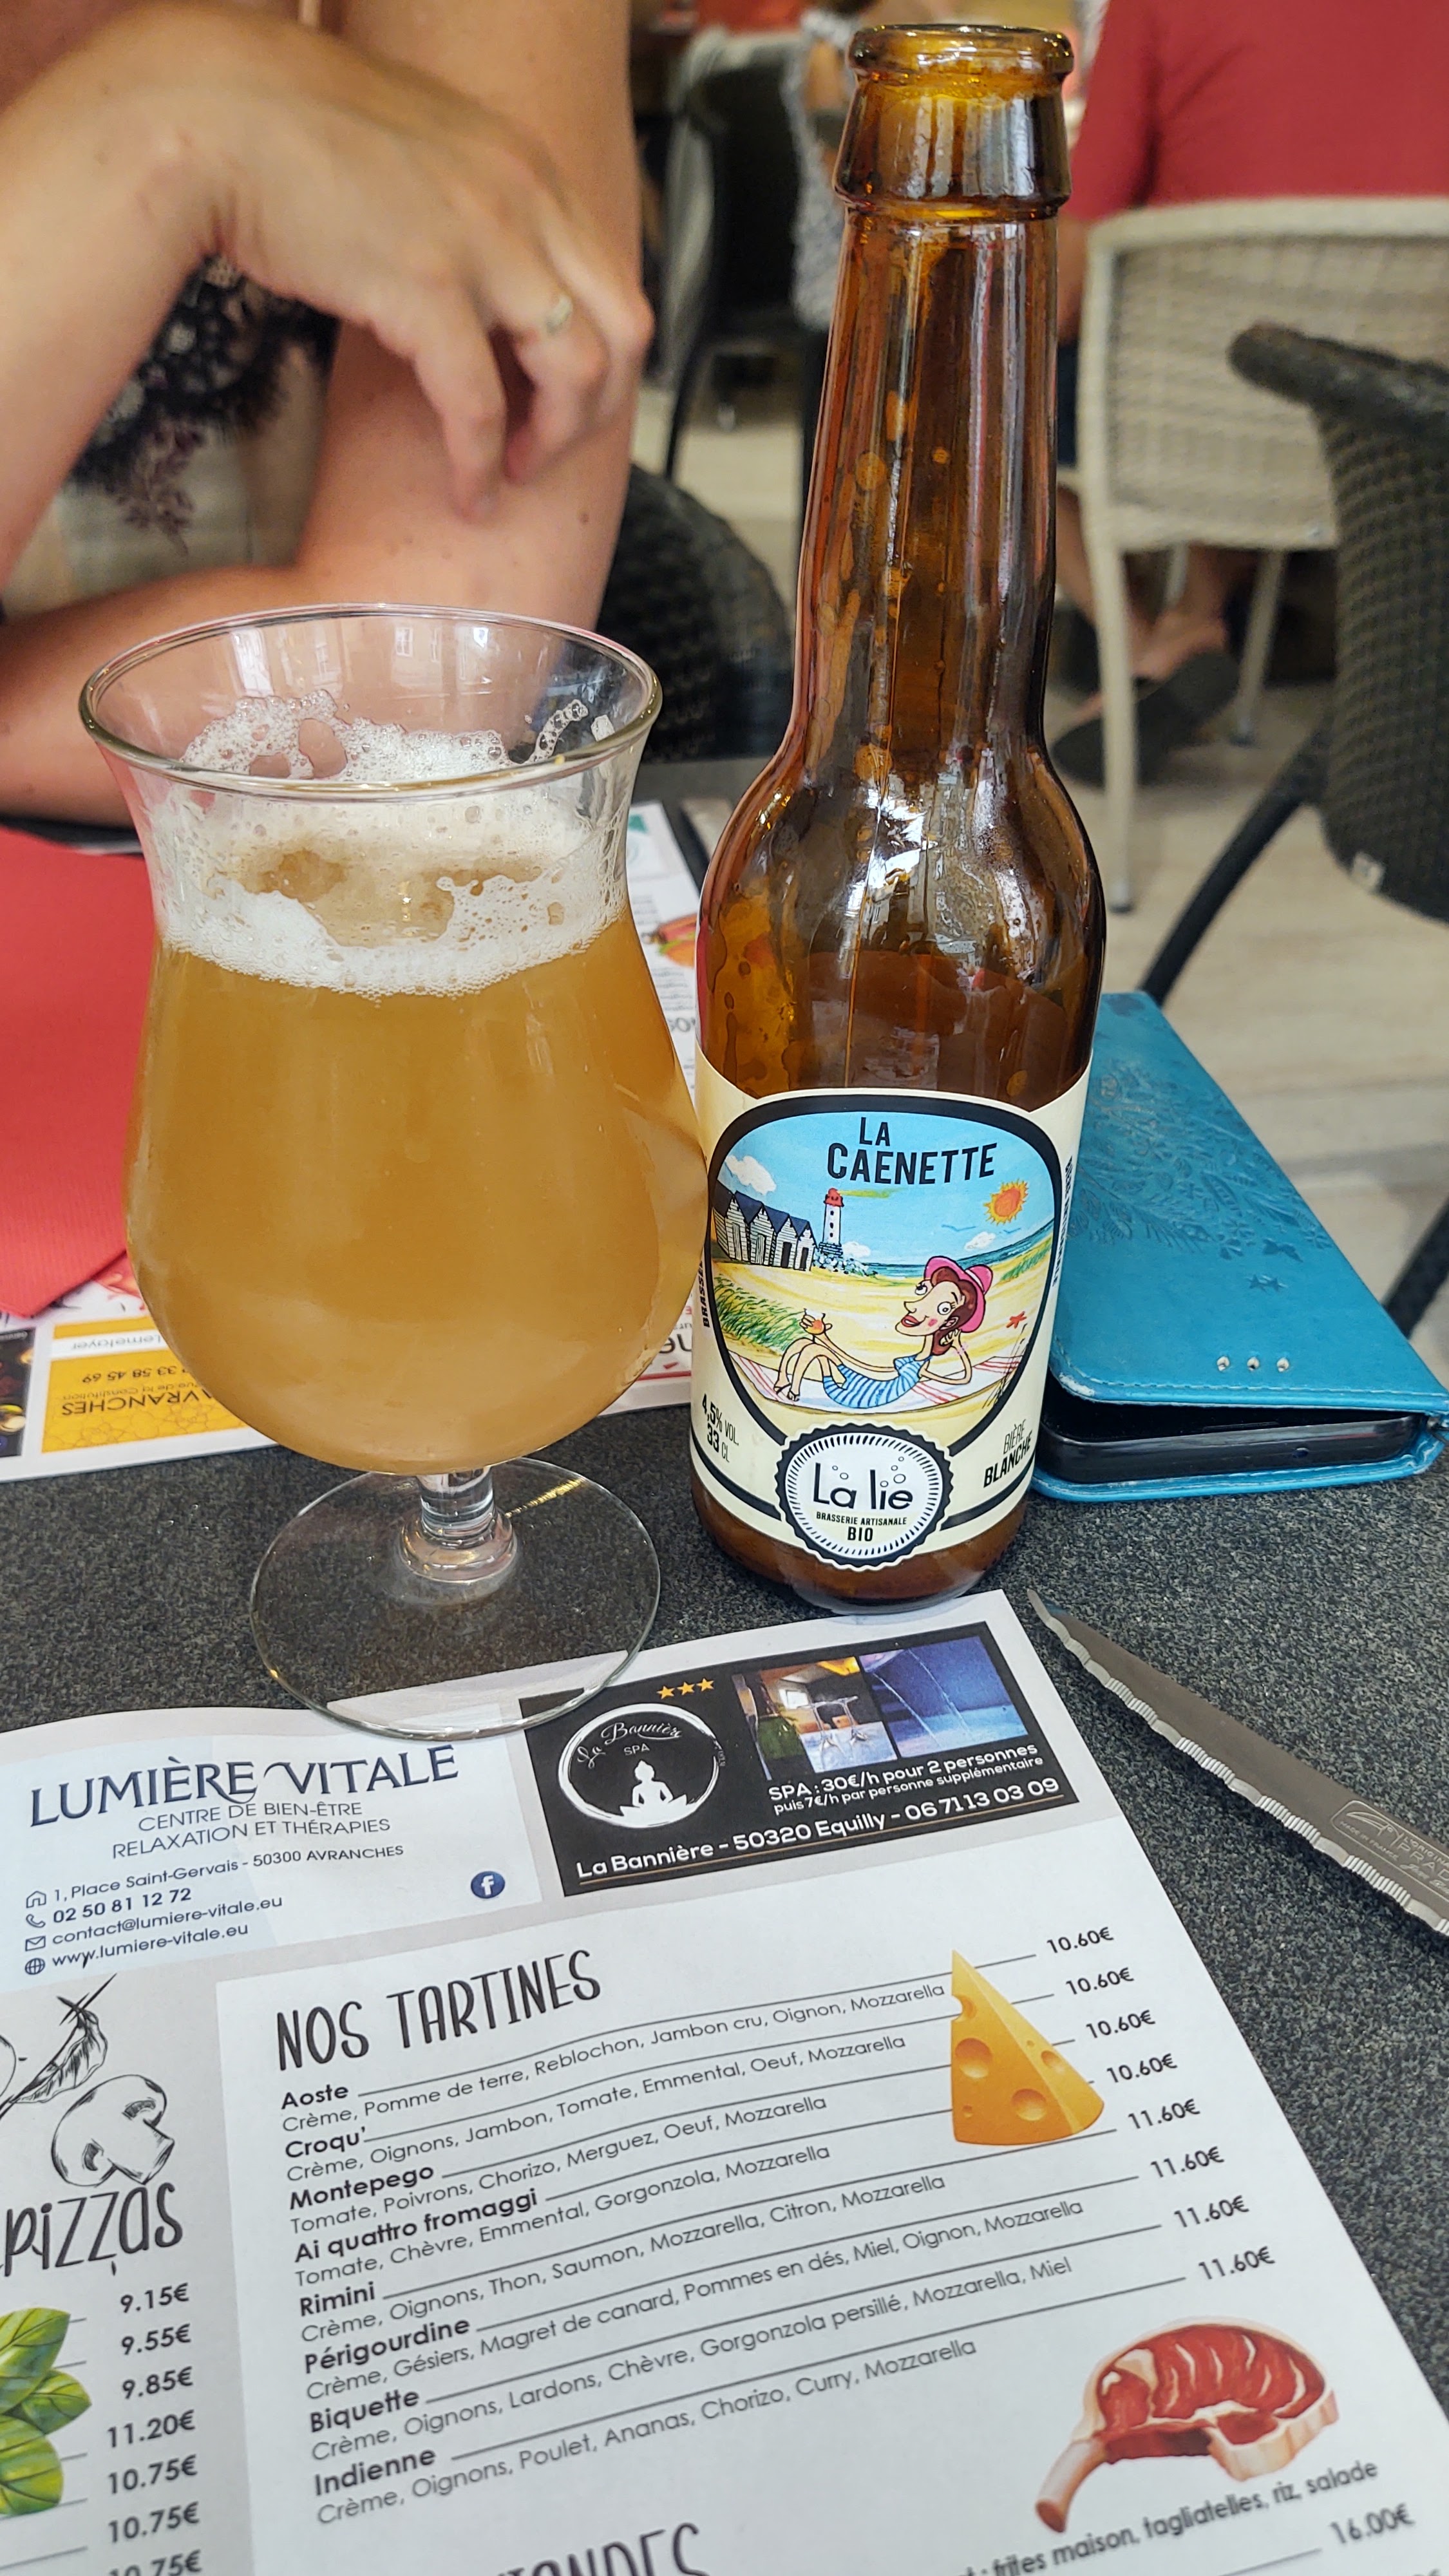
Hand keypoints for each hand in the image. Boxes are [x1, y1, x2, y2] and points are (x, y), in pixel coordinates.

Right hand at [76, 3, 653, 513]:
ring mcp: (481, 243)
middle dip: (598, 411)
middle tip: (547, 448)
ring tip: (507, 474)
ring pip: (573, 374)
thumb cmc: (298, 137)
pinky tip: (467, 495)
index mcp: (529, 168)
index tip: (564, 400)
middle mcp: (524, 199)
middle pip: (622, 332)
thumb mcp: (425, 155)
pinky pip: (479, 405)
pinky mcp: (424, 289)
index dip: (604, 360)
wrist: (218, 113)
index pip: (614, 280)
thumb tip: (486, 279)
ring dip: (552, 443)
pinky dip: (478, 466)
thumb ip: (475, 208)